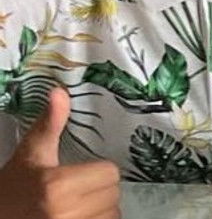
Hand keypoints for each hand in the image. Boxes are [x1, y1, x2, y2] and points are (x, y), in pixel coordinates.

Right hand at [0, 87, 119, 218]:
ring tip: (80, 206)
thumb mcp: (33, 151)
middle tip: (80, 189)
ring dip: (101, 211)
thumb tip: (59, 92)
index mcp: (57, 187)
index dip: (100, 170)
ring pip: (111, 217)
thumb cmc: (18, 185)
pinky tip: (81, 216)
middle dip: (101, 191)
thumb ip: (51, 122)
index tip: (85, 172)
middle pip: (113, 196)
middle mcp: (64, 214)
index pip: (110, 174)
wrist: (0, 213)